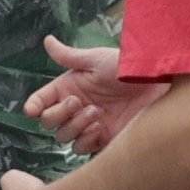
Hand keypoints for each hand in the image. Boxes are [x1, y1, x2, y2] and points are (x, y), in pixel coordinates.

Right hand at [24, 36, 166, 155]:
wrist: (156, 87)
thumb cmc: (128, 68)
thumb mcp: (97, 59)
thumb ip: (69, 56)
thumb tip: (47, 40)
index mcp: (69, 87)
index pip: (42, 101)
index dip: (34, 106)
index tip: (32, 110)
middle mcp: (75, 108)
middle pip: (49, 122)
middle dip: (58, 114)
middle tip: (77, 102)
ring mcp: (88, 124)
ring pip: (63, 136)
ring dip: (75, 125)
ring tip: (96, 113)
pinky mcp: (102, 139)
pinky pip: (81, 148)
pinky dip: (85, 139)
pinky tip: (99, 127)